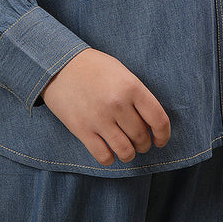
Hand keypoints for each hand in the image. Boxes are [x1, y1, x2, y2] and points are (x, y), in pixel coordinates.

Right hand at [41, 48, 170, 165]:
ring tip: (126, 148)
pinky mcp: (82, 130)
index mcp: (131, 87)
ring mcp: (99, 118)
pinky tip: (109, 150)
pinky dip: (110, 158)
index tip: (160, 140)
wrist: (58, 63)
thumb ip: (137, 95)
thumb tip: (150, 123)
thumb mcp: (121, 72)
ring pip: (125, 151)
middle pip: (142, 137)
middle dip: (144, 144)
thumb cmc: (93, 66)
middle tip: (140, 141)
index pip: (159, 119)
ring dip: (129, 153)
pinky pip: (104, 156)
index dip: (164, 135)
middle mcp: (117, 104)